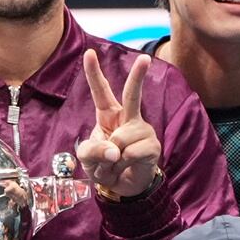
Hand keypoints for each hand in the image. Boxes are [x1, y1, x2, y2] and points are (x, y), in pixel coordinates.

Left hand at [76, 51, 160, 198]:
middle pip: (132, 94)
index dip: (94, 73)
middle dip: (138, 76)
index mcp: (108, 115)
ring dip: (112, 157)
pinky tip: (126, 166)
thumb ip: (93, 151)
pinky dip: (122, 165)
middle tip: (146, 58)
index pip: (101, 91)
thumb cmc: (103, 166)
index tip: (89, 53)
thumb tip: (115, 150)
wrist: (122, 187)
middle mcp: (127, 118)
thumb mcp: (87, 158)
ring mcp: (142, 130)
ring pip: (122, 138)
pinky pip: (131, 153)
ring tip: (115, 163)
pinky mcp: (152, 146)